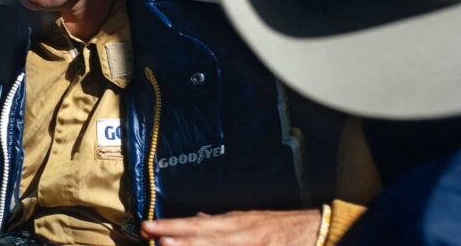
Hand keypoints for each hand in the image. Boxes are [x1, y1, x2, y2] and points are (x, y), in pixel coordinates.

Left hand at [141, 209, 320, 245]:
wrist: (312, 231)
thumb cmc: (276, 226)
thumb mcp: (247, 219)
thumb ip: (221, 222)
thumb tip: (196, 220)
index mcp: (235, 222)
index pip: (197, 224)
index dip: (173, 225)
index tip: (149, 225)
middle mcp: (240, 234)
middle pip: (202, 235)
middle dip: (174, 235)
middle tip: (150, 234)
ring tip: (165, 245)